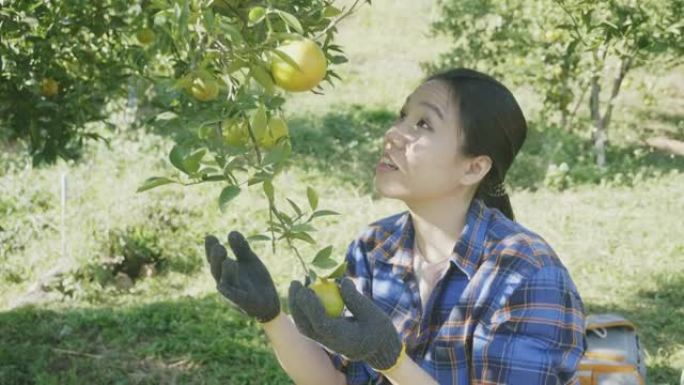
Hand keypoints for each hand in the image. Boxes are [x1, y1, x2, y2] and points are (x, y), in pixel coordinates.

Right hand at [205, 230, 279, 322]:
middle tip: (218, 247)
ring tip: (229, 262)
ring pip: (225, 283)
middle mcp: (225, 282)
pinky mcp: (243, 304)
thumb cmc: (255, 280)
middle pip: (216, 270)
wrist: (268, 302)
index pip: (215, 259)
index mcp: (225, 270)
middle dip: (216, 260)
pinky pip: (236, 298)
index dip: (211, 249)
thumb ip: (241, 248)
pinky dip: (232, 292)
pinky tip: (229, 286)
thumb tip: (232, 232)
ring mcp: (233, 294)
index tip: (209, 236)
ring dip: (226, 273)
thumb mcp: (250, 260)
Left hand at [288, 277, 402, 370]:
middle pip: (306, 326)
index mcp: (343, 340)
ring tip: (296, 284)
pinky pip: (309, 323)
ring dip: (297, 306)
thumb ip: (356, 299)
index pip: (321, 324)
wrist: (379, 349)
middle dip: (297, 305)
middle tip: (295, 283)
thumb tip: (342, 281)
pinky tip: (304, 292)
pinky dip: (304, 308)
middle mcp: (330, 343)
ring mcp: (325, 342)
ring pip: (304, 326)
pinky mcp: (324, 338)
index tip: (306, 289)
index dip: (311, 307)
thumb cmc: (379, 329)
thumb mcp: (373, 313)